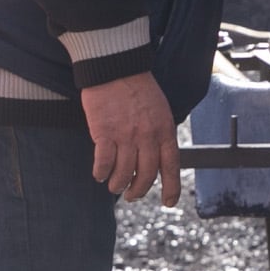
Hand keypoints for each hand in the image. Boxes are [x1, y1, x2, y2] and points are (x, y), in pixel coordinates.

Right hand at [82, 71, 179, 204]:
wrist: (116, 68)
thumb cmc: (138, 88)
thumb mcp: (160, 111)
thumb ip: (160, 134)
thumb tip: (156, 159)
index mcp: (165, 131)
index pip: (171, 167)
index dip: (171, 188)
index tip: (168, 202)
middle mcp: (148, 137)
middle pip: (145, 176)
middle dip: (137, 191)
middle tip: (130, 195)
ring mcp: (126, 136)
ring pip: (123, 174)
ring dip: (117, 184)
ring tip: (113, 185)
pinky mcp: (104, 133)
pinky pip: (103, 163)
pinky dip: (101, 172)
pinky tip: (99, 174)